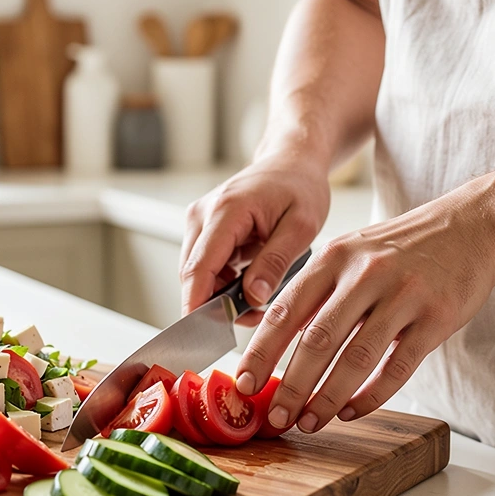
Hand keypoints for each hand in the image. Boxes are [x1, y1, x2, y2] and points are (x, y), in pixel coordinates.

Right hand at [180, 153, 329, 324]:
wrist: (292, 161)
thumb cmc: (299, 187)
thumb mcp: (302, 226)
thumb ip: (276, 262)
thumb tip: (253, 298)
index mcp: (226, 211)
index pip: (199, 267)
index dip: (196, 304)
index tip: (201, 334)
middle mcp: (202, 214)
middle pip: (192, 274)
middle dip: (215, 304)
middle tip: (252, 319)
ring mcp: (199, 220)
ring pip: (197, 273)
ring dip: (221, 294)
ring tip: (258, 300)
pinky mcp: (203, 228)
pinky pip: (205, 265)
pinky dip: (223, 281)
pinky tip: (249, 283)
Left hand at [236, 181, 494, 432]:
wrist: (472, 225)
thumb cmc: (399, 249)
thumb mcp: (349, 254)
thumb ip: (316, 294)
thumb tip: (274, 347)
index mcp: (332, 259)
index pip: (285, 312)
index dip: (261, 352)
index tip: (243, 384)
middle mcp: (363, 275)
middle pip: (317, 340)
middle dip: (291, 386)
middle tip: (276, 417)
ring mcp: (402, 295)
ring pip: (356, 358)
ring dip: (328, 398)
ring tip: (310, 422)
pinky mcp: (437, 317)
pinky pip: (398, 366)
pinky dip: (372, 395)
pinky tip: (352, 411)